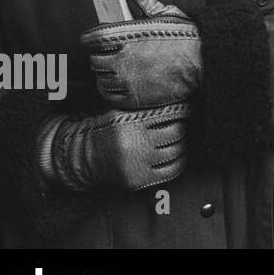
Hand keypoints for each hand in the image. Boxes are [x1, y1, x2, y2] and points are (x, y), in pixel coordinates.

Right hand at [38, 103, 190, 190]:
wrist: (83, 156)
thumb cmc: (108, 128)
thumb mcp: (121, 110)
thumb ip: (144, 104)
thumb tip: (176, 94)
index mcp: (129, 122)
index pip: (169, 114)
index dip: (184, 111)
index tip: (189, 108)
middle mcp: (133, 143)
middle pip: (176, 133)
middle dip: (181, 128)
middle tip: (182, 125)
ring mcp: (136, 164)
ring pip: (176, 152)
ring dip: (181, 145)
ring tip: (178, 139)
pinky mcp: (138, 180)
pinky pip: (170, 171)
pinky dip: (178, 162)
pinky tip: (176, 156)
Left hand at [79, 0, 201, 108]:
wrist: (205, 63)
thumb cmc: (189, 39)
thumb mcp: (167, 13)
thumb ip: (142, 0)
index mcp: (127, 36)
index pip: (93, 38)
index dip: (91, 38)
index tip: (93, 39)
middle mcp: (123, 58)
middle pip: (95, 59)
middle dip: (101, 56)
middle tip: (112, 53)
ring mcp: (127, 80)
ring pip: (101, 78)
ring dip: (106, 73)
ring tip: (119, 69)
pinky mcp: (134, 97)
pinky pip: (109, 95)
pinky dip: (111, 90)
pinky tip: (120, 84)